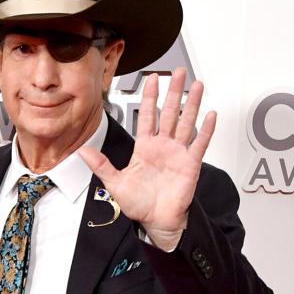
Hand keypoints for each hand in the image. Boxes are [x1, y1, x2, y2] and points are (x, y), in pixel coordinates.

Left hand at [79, 67, 215, 250]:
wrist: (155, 222)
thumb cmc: (138, 204)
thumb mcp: (114, 183)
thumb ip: (101, 165)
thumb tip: (82, 151)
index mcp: (145, 148)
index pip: (147, 115)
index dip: (150, 96)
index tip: (153, 78)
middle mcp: (163, 146)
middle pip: (169, 112)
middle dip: (174, 91)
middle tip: (178, 72)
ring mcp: (178, 153)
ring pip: (186, 122)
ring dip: (192, 103)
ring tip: (197, 85)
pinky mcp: (190, 164)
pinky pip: (200, 144)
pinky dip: (206, 129)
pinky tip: (211, 114)